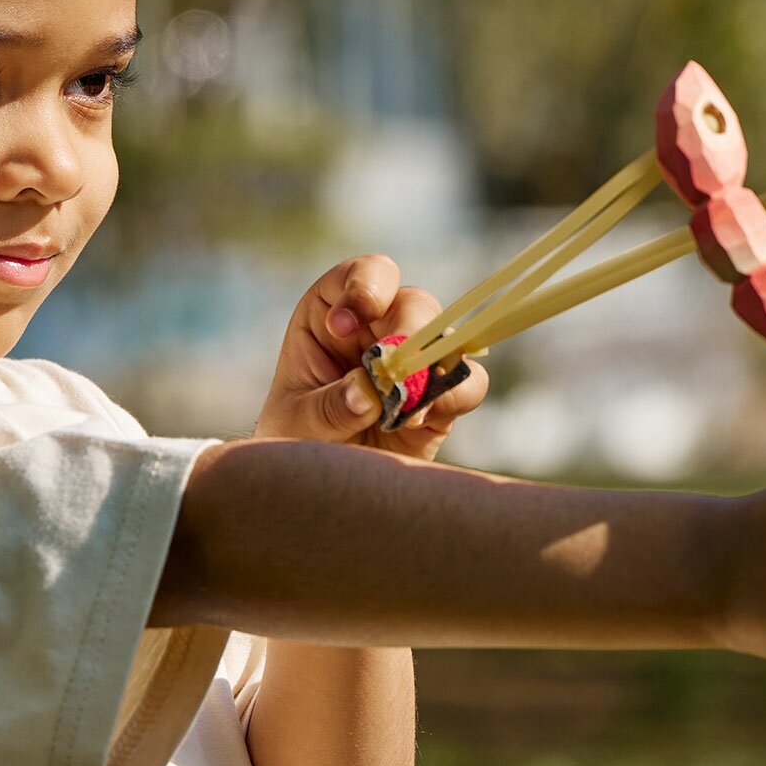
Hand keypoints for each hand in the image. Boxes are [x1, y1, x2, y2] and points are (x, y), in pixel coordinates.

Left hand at [254, 253, 489, 459]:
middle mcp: (381, 327)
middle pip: (414, 302)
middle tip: (392, 371)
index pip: (362, 275)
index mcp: (334, 313)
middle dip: (408, 332)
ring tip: (401, 410)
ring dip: (432, 368)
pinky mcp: (443, 397)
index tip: (340, 327)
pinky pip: (469, 382)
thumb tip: (368, 391)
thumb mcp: (296, 424)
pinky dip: (452, 397)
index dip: (362, 290)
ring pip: (449, 336)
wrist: (324, 490)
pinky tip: (416, 421)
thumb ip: (329, 406)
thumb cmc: (298, 441)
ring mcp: (417, 360)